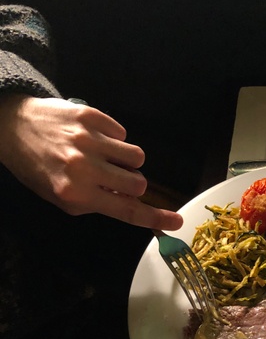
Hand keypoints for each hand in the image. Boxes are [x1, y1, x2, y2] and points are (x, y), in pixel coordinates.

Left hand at [0, 95, 182, 229]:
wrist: (11, 128)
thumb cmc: (37, 168)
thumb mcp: (61, 197)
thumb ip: (96, 202)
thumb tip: (129, 200)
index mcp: (75, 194)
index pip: (125, 210)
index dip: (155, 218)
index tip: (177, 222)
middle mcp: (83, 168)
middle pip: (138, 182)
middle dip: (133, 184)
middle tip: (115, 179)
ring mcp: (88, 140)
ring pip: (136, 156)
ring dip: (127, 161)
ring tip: (106, 156)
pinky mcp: (90, 117)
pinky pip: (123, 134)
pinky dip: (114, 139)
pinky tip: (94, 138)